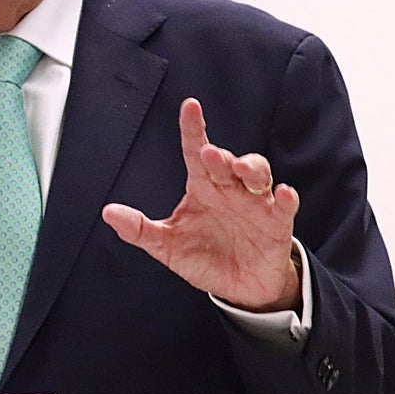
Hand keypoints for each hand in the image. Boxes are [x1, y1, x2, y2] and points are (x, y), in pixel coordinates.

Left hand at [101, 98, 301, 312]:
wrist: (239, 288)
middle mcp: (229, 189)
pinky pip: (284, 207)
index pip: (195, 150)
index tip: (190, 106)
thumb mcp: (167, 245)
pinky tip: (283, 193)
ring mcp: (255, 204)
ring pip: (258, 174)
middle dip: (220, 155)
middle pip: (226, 161)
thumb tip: (108, 213)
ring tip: (241, 169)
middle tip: (209, 155)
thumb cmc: (204, 257)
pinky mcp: (276, 225)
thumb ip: (139, 230)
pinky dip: (286, 198)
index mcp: (202, 186)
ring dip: (251, 167)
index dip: (193, 128)